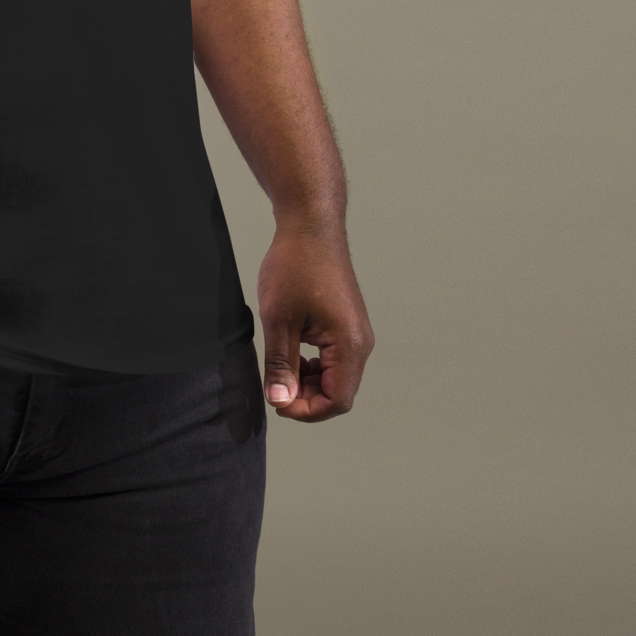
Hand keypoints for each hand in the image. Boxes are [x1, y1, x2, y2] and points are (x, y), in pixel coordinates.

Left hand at [257, 217, 373, 421]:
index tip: (276, 400)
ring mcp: (357, 333)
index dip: (305, 410)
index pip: (336, 401)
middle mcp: (361, 343)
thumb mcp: (278, 319)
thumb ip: (280, 363)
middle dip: (305, 396)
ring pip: (335, 377)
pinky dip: (312, 364)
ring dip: (307, 381)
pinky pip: (334, 359)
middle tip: (274, 384)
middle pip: (338, 392)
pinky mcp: (348, 324)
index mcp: (350, 345)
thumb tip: (280, 401)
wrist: (310, 225)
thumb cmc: (295, 265)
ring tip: (279, 365)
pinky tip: (291, 350)